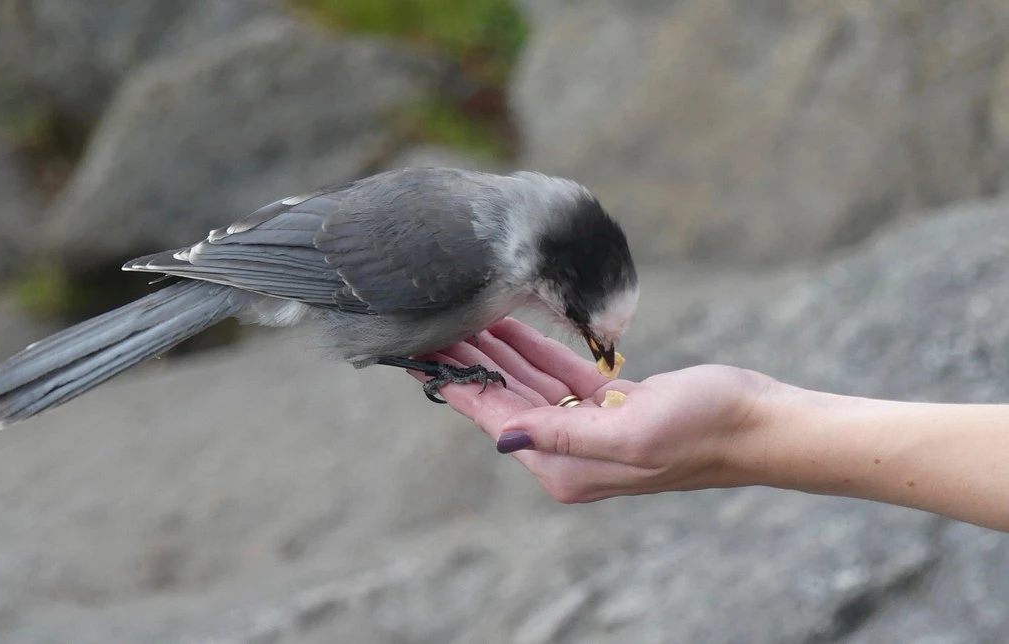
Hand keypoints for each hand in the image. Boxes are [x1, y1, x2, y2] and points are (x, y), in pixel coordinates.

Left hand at [411, 318, 774, 502]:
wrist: (759, 422)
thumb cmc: (703, 430)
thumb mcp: (629, 434)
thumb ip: (563, 435)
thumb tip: (504, 436)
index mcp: (565, 466)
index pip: (495, 418)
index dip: (456, 384)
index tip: (420, 356)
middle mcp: (570, 452)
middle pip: (504, 399)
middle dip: (469, 361)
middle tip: (432, 324)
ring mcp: (589, 429)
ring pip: (528, 383)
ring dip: (497, 349)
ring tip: (460, 316)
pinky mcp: (610, 406)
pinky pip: (559, 374)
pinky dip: (534, 349)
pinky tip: (509, 325)